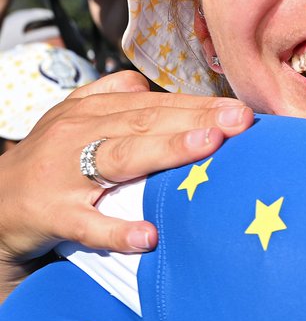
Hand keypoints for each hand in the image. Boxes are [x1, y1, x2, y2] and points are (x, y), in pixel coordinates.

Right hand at [0, 71, 251, 284]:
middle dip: (196, 118)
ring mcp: (64, 174)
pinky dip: (116, 230)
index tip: (241, 109)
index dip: (198, 104)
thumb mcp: (75, 121)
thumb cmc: (49, 163)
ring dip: (167, 150)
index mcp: (91, 112)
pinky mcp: (50, 214)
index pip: (153, 104)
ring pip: (119, 158)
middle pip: (145, 122)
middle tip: (241, 120)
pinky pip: (86, 223)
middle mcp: (79, 134)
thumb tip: (152, 84)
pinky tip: (148, 235)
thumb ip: (113, 99)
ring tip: (209, 146)